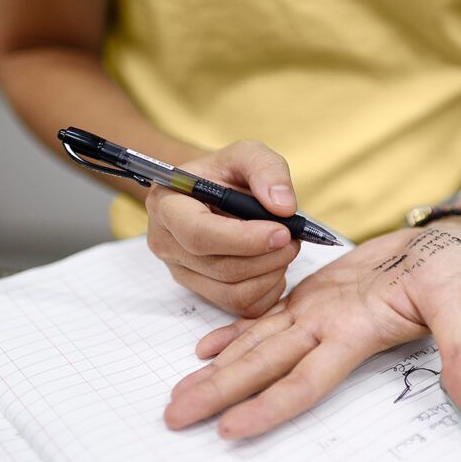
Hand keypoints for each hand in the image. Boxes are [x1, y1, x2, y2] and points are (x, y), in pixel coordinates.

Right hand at [146, 140, 300, 317]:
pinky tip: (273, 265)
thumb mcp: (247, 154)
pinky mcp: (201, 292)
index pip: (200, 235)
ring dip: (271, 274)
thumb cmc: (226, 173)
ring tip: (285, 248)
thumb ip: (266, 169)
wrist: (215, 192)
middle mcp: (167, 244)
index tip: (282, 231)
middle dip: (268, 257)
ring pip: (233, 293)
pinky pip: (241, 307)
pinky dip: (268, 290)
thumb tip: (284, 207)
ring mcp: (182, 273)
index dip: (246, 239)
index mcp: (167, 206)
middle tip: (293, 238)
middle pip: (221, 268)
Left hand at [164, 219, 460, 438]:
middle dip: (219, 392)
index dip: (270, 405)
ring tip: (180, 393)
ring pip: (259, 345)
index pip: (306, 381)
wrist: (446, 246)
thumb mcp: (457, 303)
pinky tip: (206, 348)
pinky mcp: (316, 296)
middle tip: (173, 417)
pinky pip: (268, 317)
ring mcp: (318, 315)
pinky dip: (236, 332)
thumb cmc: (451, 270)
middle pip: (265, 367)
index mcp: (356, 335)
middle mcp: (328, 331)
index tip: (230, 428)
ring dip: (219, 370)